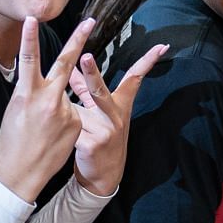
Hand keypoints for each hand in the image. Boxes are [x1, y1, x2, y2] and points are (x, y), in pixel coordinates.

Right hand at [0, 18, 84, 203]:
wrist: (21, 173)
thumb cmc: (11, 140)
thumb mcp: (14, 109)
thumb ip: (30, 90)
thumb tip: (40, 77)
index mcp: (27, 94)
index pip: (28, 60)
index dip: (30, 38)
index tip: (33, 19)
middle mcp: (48, 100)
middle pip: (65, 63)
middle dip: (78, 40)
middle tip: (90, 21)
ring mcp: (65, 112)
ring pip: (66, 97)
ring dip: (56, 107)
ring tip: (42, 129)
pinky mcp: (76, 124)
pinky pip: (72, 114)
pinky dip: (63, 121)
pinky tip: (53, 136)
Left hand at [68, 36, 166, 196]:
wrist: (103, 176)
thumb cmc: (99, 138)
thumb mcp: (98, 114)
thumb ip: (85, 91)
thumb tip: (74, 68)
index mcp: (120, 106)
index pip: (135, 79)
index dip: (148, 62)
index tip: (161, 47)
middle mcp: (115, 116)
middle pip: (102, 92)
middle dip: (92, 74)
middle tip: (86, 57)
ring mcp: (105, 131)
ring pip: (79, 112)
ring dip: (68, 113)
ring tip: (67, 100)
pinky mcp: (91, 144)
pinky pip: (70, 129)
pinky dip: (62, 129)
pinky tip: (61, 139)